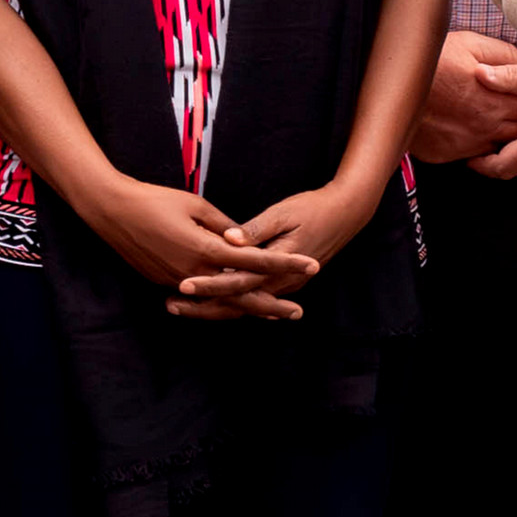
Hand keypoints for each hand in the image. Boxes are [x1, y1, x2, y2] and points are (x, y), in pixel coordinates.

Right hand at [76, 176, 319, 315]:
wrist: (111, 211)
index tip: (312, 265)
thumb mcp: (195, 205)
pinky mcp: (164, 283)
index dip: (286, 263)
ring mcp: (177, 282)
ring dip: (247, 309)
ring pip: (220, 303)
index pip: (255, 261)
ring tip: (273, 313)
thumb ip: (224, 226)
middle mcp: (194, 273)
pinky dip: (220, 305)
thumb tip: (245, 240)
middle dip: (272, 305)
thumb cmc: (153, 200)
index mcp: (205, 249)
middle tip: (298, 312)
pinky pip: (200, 299)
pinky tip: (234, 307)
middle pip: (242, 297)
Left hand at [172, 175, 389, 318]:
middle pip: (235, 303)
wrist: (345, 215)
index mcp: (277, 266)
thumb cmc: (313, 208)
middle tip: (170, 305)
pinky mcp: (282, 284)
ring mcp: (282, 287)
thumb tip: (229, 238)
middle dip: (202, 307)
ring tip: (180, 305)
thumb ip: (256, 229)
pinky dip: (228, 303)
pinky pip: (251, 299)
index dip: (208, 284)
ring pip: (242, 306)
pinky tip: (207, 301)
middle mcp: (279, 283)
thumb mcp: (283, 213)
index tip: (182, 284)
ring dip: (212, 308)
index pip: (236, 281)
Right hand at [409, 29, 516, 175]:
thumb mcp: (472, 45)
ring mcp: (469, 143)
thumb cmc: (433, 61)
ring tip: (498, 119)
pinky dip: (483, 147)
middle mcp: (488, 125)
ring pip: (503, 147)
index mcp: (497, 98)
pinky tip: (476, 131)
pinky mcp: (449, 154)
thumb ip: (507, 57)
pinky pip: (478, 157)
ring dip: (506, 135)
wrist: (393, 85)